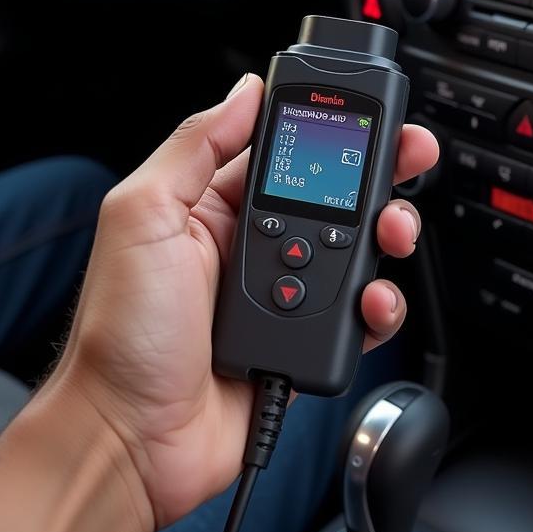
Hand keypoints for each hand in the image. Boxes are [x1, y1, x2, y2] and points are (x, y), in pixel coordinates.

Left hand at [47, 74, 438, 531]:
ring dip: (387, 236)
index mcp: (213, 207)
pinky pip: (359, 315)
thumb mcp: (140, 215)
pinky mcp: (305, 343)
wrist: (132, 439)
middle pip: (335, 196)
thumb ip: (194, 148)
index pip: (284, 151)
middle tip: (411, 158)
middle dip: (378, 175)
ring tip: (392, 235)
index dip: (327, 129)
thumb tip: (242, 91)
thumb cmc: (121, 334)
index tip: (367, 113)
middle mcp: (253, 246)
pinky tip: (372, 301)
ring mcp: (283, 296)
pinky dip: (378, 304)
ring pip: (358, 252)